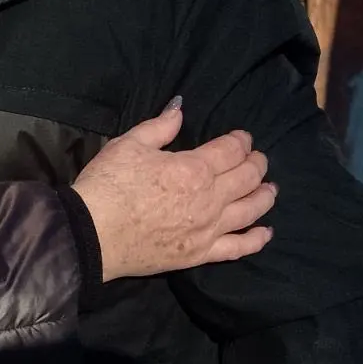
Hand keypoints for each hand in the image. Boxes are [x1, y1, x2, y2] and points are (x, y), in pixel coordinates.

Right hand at [74, 103, 274, 280]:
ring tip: (270, 189)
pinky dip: (256, 239)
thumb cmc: (108, 184)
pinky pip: (238, 247)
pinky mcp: (200, 254)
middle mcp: (210, 199)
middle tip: (258, 159)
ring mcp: (208, 229)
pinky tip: (266, 232)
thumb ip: (160, 127)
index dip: (241, 141)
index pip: (230, 151)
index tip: (243, 138)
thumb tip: (180, 109)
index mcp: (194, 168)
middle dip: (256, 165)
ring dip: (264, 196)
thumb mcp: (128, 144)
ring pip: (250, 211)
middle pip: (246, 178)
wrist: (92, 233)